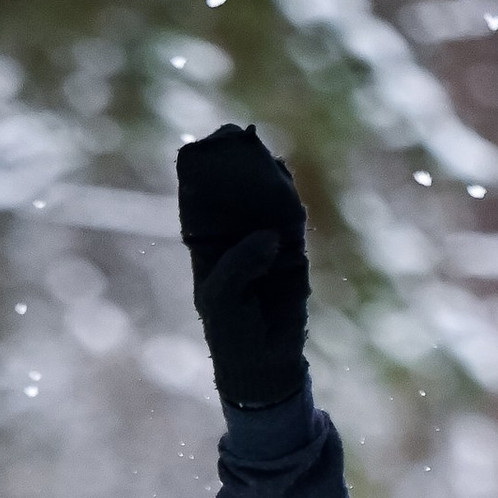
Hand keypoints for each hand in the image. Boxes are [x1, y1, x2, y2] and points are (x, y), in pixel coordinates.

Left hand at [175, 123, 309, 412]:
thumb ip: (239, 263)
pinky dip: (290, 200)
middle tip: (240, 137)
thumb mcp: (221, 297)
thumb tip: (268, 234)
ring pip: (267, 199)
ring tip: (264, 155)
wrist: (264, 360)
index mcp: (208, 244)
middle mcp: (236, 236)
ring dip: (268, 176)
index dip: (206, 172)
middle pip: (237, 191)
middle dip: (239, 165)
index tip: (208, 147)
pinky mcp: (293, 250)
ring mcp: (265, 240)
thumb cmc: (232, 330)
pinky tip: (284, 178)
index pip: (204, 200)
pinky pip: (292, 218)